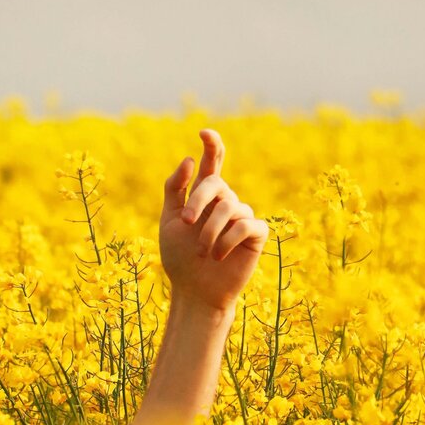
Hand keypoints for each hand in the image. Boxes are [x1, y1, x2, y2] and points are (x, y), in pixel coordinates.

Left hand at [159, 129, 269, 311]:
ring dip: (210, 229)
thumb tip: (190, 160)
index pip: (212, 164)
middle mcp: (226, 203)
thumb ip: (175, 190)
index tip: (204, 132)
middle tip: (186, 222)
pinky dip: (228, 239)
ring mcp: (242, 217)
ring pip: (229, 206)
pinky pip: (246, 224)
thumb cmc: (180, 259)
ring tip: (203, 251)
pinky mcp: (256, 235)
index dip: (212, 145)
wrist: (195, 291)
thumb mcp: (169, 222)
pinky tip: (218, 256)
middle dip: (198, 200)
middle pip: (215, 184)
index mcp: (205, 197)